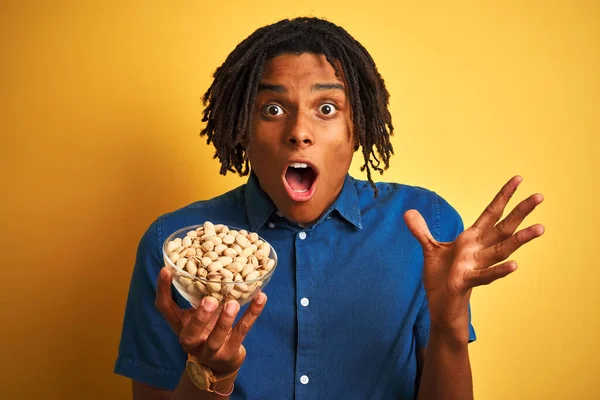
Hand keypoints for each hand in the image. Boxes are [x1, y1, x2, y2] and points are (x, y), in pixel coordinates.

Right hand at [155, 267, 266, 374]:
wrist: (222, 363)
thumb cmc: (208, 329)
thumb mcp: (198, 313)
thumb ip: (198, 294)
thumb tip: (205, 257)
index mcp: (181, 326)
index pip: (165, 309)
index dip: (162, 290)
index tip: (166, 269)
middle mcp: (192, 341)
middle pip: (190, 333)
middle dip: (199, 317)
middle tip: (209, 300)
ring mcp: (211, 351)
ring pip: (216, 339)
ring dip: (225, 321)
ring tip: (233, 304)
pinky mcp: (230, 353)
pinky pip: (242, 332)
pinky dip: (252, 314)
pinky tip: (261, 297)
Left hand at [404, 176, 543, 332]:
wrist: (441, 305)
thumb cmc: (441, 278)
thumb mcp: (430, 249)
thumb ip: (421, 231)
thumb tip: (408, 212)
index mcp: (471, 239)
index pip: (491, 213)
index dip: (503, 196)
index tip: (518, 179)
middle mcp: (478, 250)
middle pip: (503, 228)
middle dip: (521, 212)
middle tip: (540, 196)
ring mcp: (475, 265)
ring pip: (502, 250)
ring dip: (520, 240)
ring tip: (540, 228)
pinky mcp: (466, 281)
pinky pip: (486, 276)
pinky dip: (500, 271)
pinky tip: (515, 265)